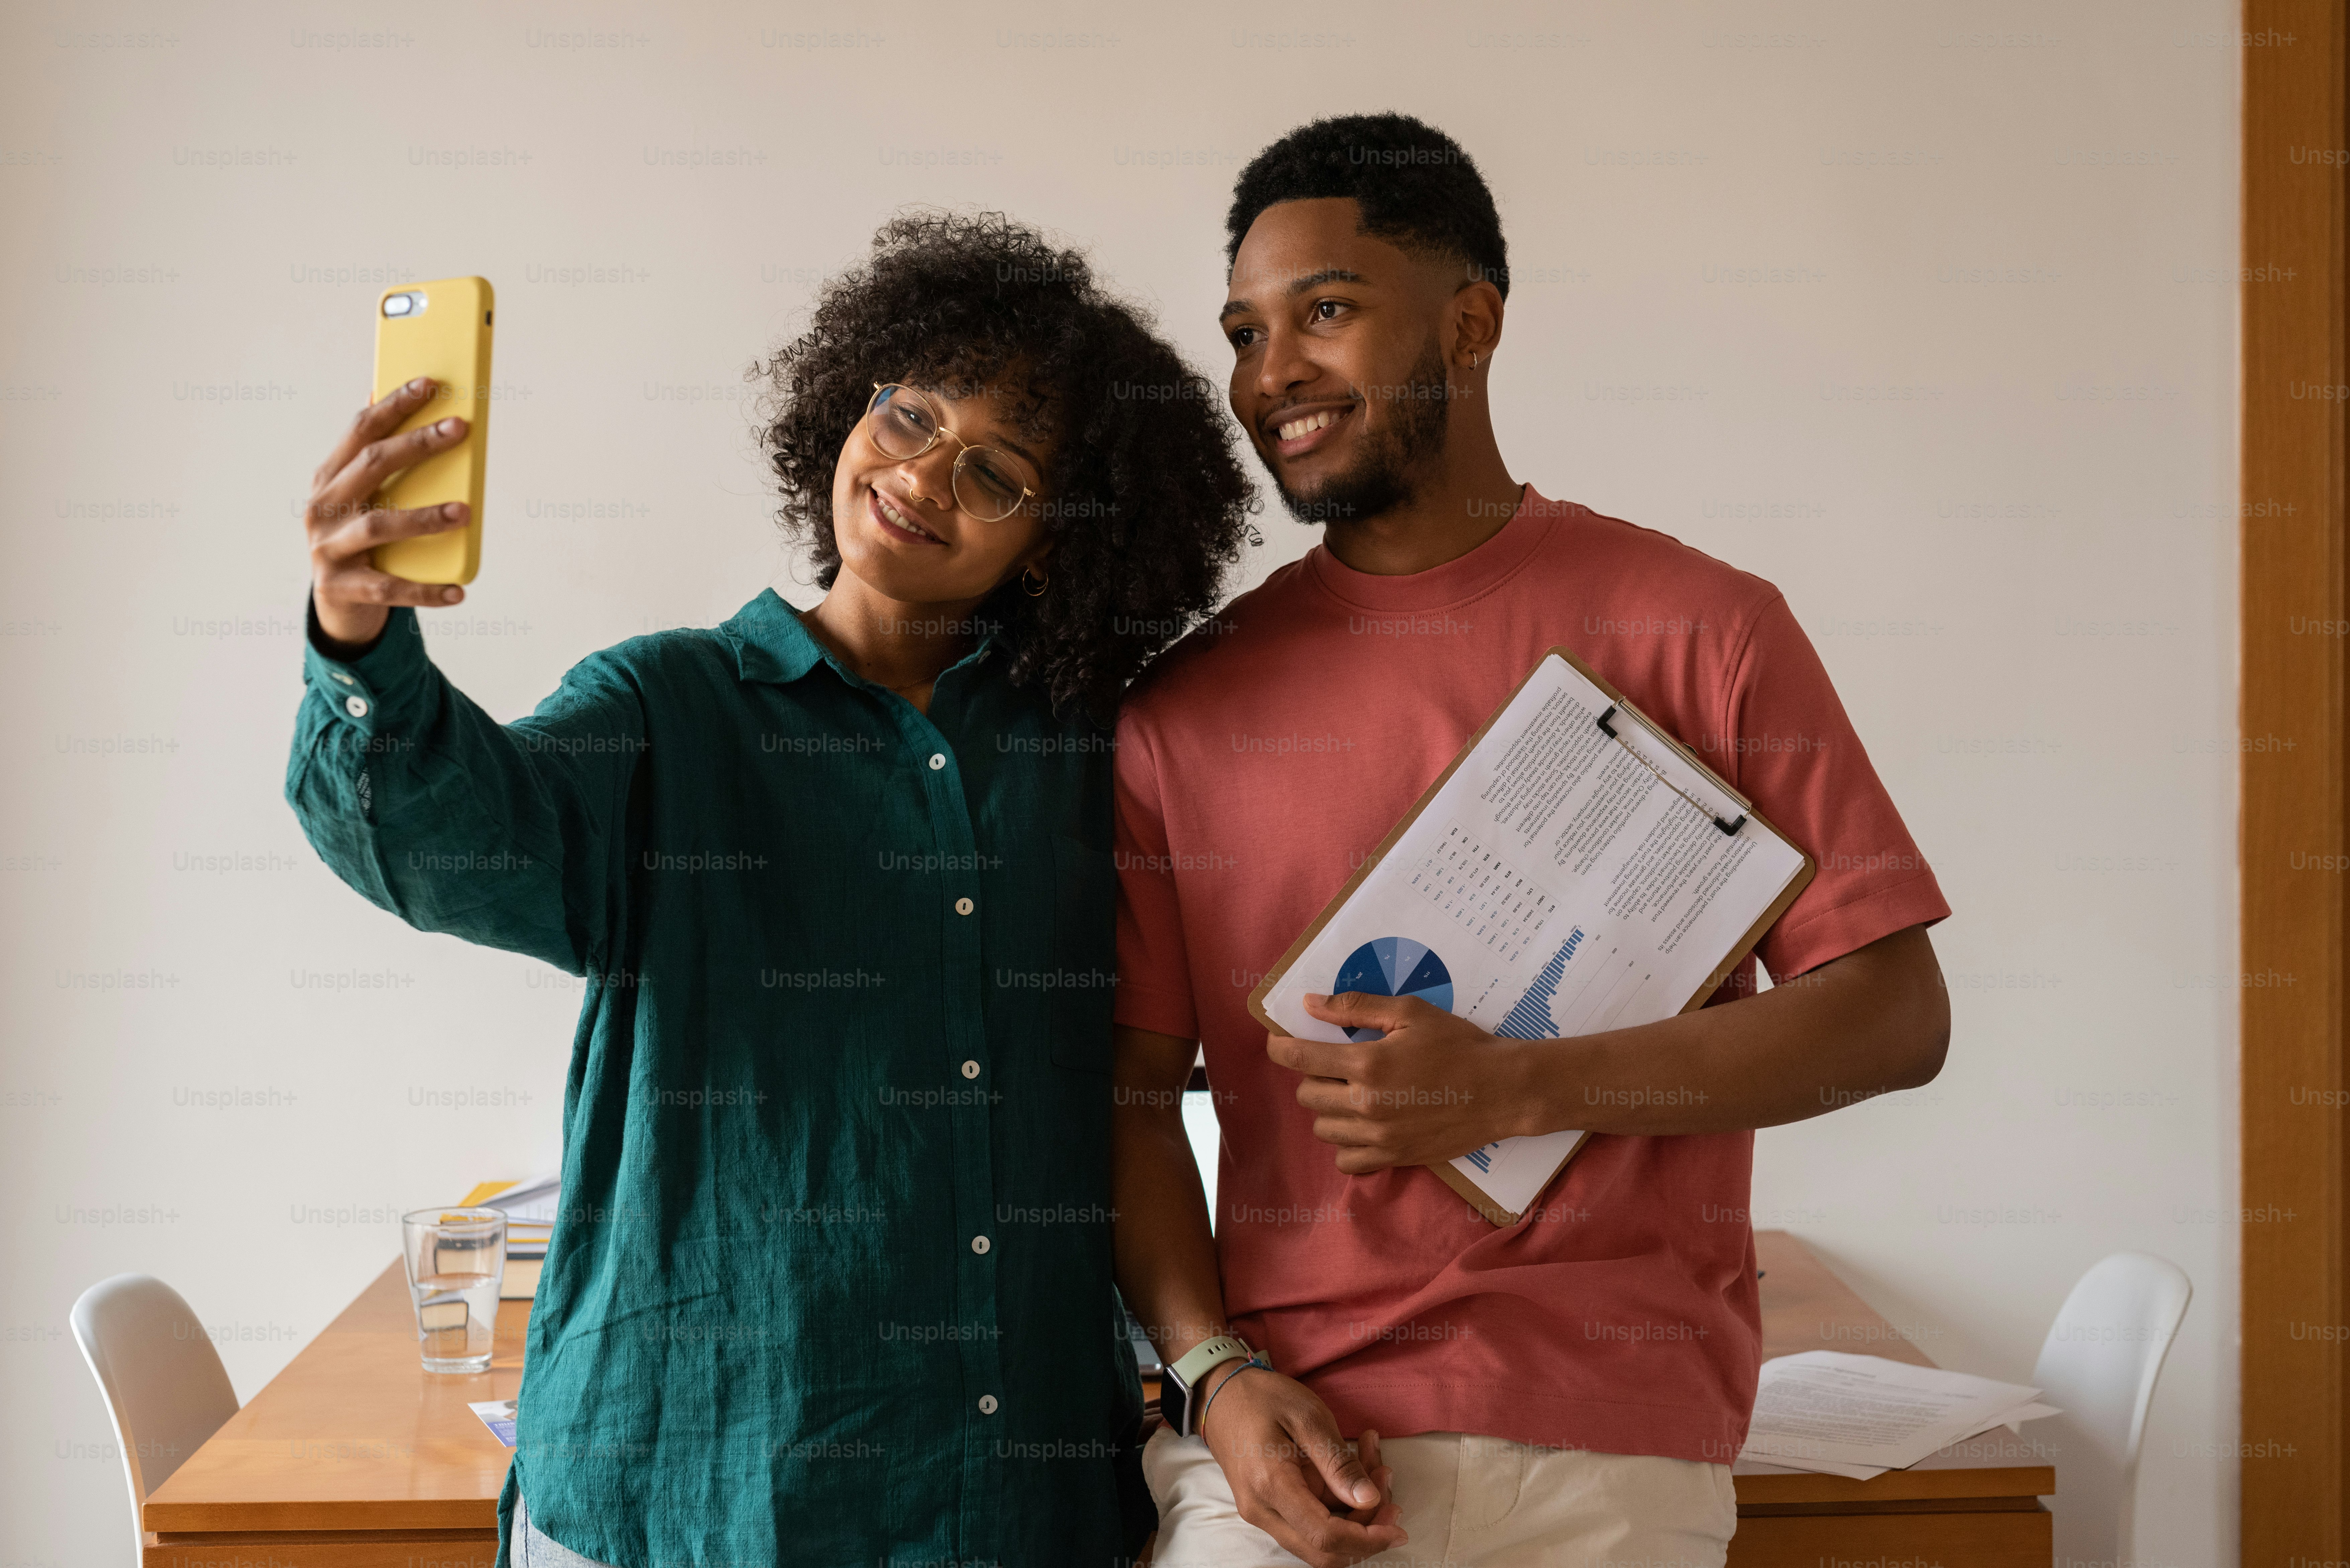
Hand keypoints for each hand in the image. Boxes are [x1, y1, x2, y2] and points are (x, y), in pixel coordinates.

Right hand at [305, 378, 471, 649]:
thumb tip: (397, 402)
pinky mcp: (340, 587)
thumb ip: (380, 463)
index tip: (430, 383)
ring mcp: (327, 547)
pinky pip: (388, 588)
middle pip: (372, 466)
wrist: (338, 604)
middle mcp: (323, 507)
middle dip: (417, 444)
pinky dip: (424, 590)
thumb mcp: (365, 499)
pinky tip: (458, 592)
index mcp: (329, 478)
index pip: (361, 430)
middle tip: (459, 429)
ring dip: (423, 517)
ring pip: (378, 525)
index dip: (394, 405)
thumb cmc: (362, 539)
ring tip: (464, 512)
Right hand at [1196, 1365, 1402, 1567]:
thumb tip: (1370, 1500)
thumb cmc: (1262, 1397)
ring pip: (1319, 1536)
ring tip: (1373, 1461)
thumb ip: (1338, 1463)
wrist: (1219, 1393)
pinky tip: (1352, 1462)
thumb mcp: (1307, 1417)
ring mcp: (1263, 1511)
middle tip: (1387, 1485)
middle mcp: (1263, 1511)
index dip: (1368, 1539)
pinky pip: (1309, 1517)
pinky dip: (1337, 1499)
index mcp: (1272, 1486)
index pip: (1326, 1537)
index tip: (1398, 1525)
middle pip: (1324, 1549)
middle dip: (1365, 1529)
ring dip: (1354, 1510)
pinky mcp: (1268, 1506)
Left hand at [1271, 993, 1529, 1173]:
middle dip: (1313, 1076)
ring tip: (1353, 1092)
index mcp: (1367, 1064)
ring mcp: (1379, 1136)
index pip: (1300, 1058)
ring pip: (1323, 1128)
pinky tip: (1363, 1125)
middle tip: (1336, 1064)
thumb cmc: (1459, 1045)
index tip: (1279, 1042)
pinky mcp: (1394, 1157)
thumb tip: (1310, 1003)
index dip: (1280, 1047)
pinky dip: (1347, 1144)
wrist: (1502, 1090)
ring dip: (1329, 1108)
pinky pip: (1347, 1160)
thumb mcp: (1410, 1013)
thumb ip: (1355, 1007)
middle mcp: (1366, 1105)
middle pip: (1307, 1095)